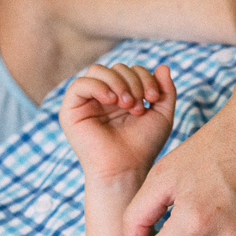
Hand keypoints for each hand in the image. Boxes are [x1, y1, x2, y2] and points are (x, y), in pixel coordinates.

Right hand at [59, 63, 176, 180]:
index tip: (153, 98)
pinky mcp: (70, 111)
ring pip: (98, 70)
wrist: (126, 170)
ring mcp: (85, 102)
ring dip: (118, 82)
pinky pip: (79, 84)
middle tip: (138, 106)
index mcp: (120, 96)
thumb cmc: (143, 147)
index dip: (144, 77)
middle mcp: (102, 97)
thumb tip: (163, 66)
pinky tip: (112, 100)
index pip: (130, 70)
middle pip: (115, 68)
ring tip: (127, 104)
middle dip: (132, 81)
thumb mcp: (161, 115)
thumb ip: (165, 91)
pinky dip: (98, 86)